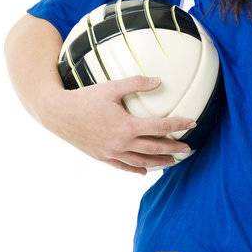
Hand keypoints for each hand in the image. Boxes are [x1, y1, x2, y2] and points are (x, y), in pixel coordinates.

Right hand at [40, 75, 196, 175]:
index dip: (178, 124)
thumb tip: (159, 80)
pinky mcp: (102, 157)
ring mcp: (112, 152)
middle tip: (188, 148)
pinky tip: (145, 171)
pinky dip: (136, 170)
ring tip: (172, 162)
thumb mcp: (111, 87)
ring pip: (141, 161)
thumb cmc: (85, 98)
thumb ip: (136, 83)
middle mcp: (122, 143)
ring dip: (159, 162)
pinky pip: (123, 167)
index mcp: (127, 125)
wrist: (58, 114)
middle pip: (155, 148)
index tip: (192, 123)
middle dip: (174, 148)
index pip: (160, 126)